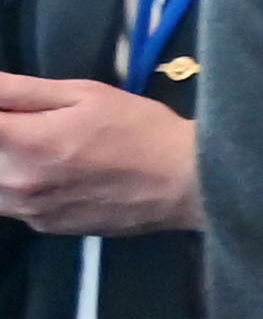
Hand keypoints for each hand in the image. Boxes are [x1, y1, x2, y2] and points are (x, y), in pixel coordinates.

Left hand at [0, 74, 199, 239]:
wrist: (187, 183)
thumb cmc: (140, 129)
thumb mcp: (84, 95)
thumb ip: (20, 90)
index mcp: (25, 142)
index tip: (11, 111)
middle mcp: (16, 183)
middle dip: (4, 136)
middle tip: (27, 126)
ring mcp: (28, 211)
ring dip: (3, 163)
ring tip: (40, 148)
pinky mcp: (43, 227)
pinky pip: (9, 204)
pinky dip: (15, 184)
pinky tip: (51, 172)